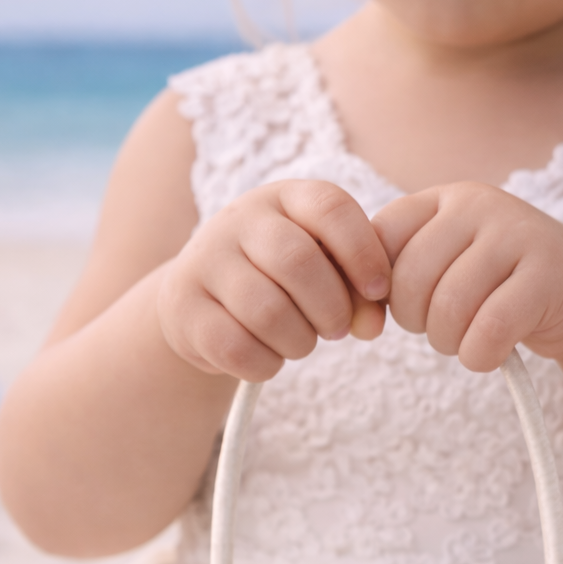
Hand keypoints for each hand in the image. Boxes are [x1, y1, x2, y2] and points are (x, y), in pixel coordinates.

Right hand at [159, 179, 391, 380]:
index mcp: (284, 198)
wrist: (200, 302)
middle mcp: (240, 219)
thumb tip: (371, 326)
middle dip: (332, 309)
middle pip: (299, 263)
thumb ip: (358, 291)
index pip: (331, 207)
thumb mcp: (323, 272)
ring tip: (300, 343)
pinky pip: (237, 348)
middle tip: (336, 330)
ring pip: (268, 312)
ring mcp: (205, 261)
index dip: (363, 252)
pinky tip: (268, 359)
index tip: (379, 291)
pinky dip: (266, 365)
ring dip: (299, 343)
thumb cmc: (278, 284)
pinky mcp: (183, 307)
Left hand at [372, 182, 562, 370]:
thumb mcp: (448, 263)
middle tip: (443, 327)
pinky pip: (488, 332)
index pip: (379, 240)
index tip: (397, 311)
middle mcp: (478, 205)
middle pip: (410, 282)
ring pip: (448, 311)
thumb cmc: (500, 286)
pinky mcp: (546, 277)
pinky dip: (480, 357)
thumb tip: (348, 307)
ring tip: (470, 337)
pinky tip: (491, 353)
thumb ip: (398, 271)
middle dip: (417, 323)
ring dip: (451, 343)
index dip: (376, 290)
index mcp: (444, 199)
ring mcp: (516, 236)